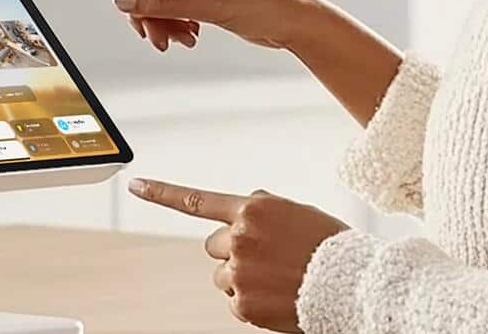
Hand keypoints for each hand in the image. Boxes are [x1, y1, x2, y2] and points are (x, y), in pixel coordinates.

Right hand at [62, 0, 319, 52]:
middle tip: (156, 39)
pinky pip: (171, 5)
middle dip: (145, 12)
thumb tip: (122, 0)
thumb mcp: (209, 5)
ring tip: (177, 41)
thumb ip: (163, 3)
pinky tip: (189, 37)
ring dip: (160, 22)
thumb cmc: (264, 3)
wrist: (295, 20)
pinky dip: (173, 23)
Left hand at [127, 177, 349, 331]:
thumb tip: (238, 216)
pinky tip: (277, 296)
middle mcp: (240, 236)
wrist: (352, 283)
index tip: (135, 185)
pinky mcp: (243, 302)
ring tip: (277, 278)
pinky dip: (250, 303)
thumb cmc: (328, 246)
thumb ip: (260, 210)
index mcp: (252, 209)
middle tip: (267, 258)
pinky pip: (234, 302)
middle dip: (233, 251)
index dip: (161, 193)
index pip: (196, 200)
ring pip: (222, 275)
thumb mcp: (294, 213)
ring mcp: (239, 270)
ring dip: (241, 277)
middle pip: (213, 244)